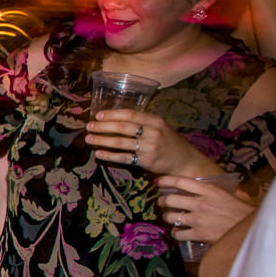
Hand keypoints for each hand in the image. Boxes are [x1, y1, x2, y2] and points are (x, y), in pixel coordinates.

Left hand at [83, 108, 216, 175]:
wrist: (186, 162)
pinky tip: (99, 153)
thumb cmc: (170, 143)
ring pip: (121, 142)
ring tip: (89, 139)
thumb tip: (117, 119)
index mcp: (156, 121)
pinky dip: (110, 155)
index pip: (131, 114)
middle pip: (123, 127)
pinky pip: (124, 157)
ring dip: (102, 140)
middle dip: (103, 126)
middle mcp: (153, 132)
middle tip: (89, 126)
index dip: (113, 114)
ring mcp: (150, 147)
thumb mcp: (161, 127)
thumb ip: (143, 123)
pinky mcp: (147, 161)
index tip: (98, 115)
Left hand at [155, 174, 252, 242]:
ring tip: (170, 218)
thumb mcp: (227, 195)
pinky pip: (178, 233)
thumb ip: (212, 192)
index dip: (166, 180)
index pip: (181, 181)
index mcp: (209, 190)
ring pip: (171, 217)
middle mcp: (200, 203)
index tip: (158, 181)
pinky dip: (176, 233)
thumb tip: (201, 190)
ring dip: (168, 217)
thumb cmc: (241, 212)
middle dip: (163, 201)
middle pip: (171, 199)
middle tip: (162, 203)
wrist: (249, 229)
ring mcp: (198, 219)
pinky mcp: (199, 234)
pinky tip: (178, 232)